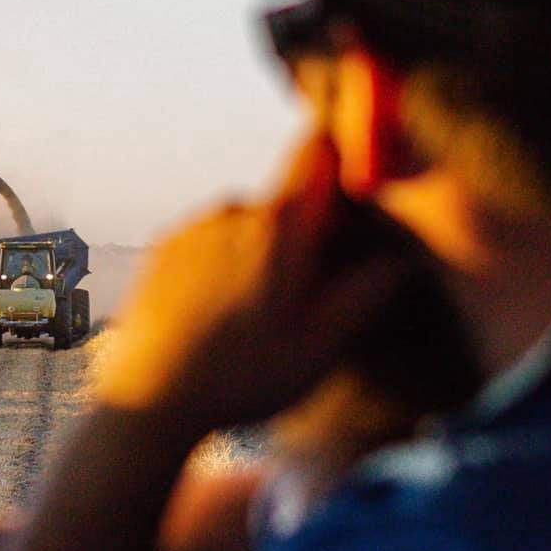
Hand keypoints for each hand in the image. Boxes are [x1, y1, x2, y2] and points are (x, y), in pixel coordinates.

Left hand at [95, 134, 409, 437]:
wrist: (150, 399)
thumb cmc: (243, 376)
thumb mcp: (322, 345)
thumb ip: (366, 292)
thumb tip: (401, 257)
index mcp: (279, 225)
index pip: (316, 150)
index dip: (338, 165)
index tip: (348, 203)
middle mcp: (233, 210)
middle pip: (284, 200)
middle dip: (301, 237)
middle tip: (301, 301)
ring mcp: (193, 227)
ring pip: (246, 225)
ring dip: (258, 255)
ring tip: (252, 320)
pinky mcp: (163, 248)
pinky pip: (209, 242)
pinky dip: (221, 267)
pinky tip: (216, 318)